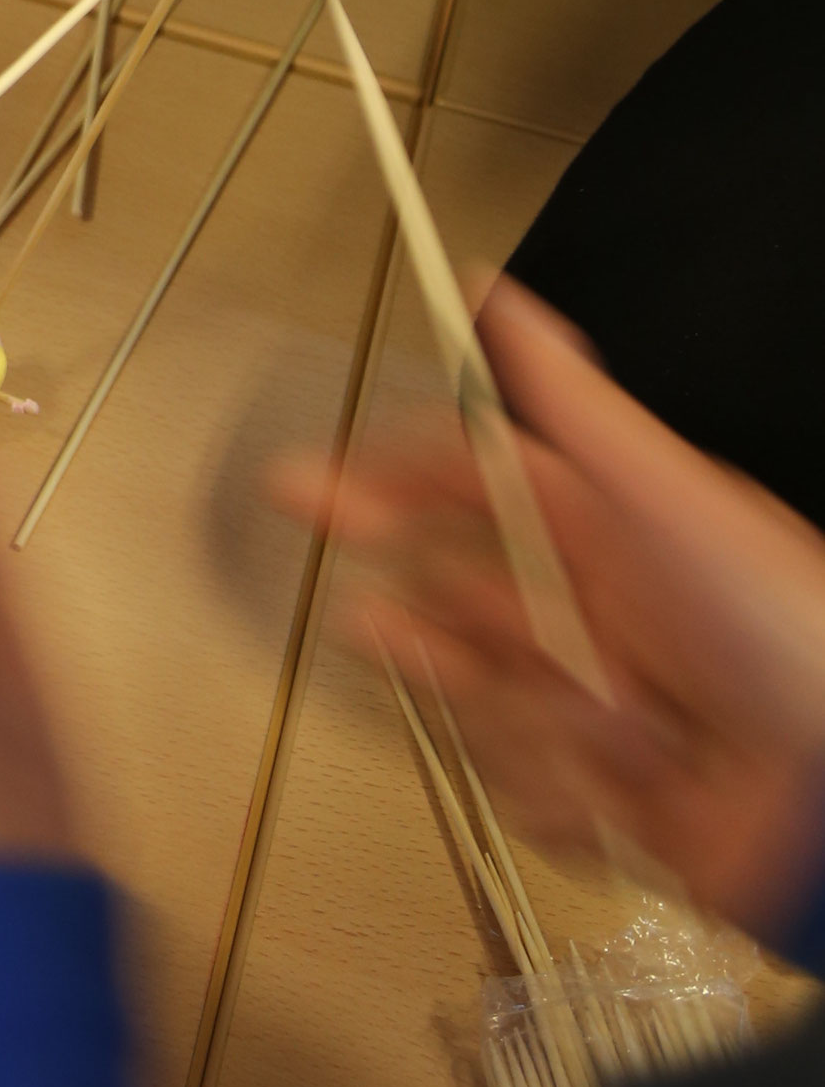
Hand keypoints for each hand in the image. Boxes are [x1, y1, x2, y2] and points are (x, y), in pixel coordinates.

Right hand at [274, 279, 824, 939]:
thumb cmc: (784, 627)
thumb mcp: (666, 492)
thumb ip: (568, 400)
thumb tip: (494, 291)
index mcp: (604, 528)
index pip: (463, 487)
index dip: (379, 484)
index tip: (309, 492)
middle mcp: (592, 611)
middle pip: (452, 603)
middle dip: (417, 626)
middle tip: (377, 626)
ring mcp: (592, 704)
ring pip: (481, 705)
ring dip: (529, 718)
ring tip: (598, 717)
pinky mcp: (601, 795)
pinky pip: (524, 792)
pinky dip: (565, 792)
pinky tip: (625, 782)